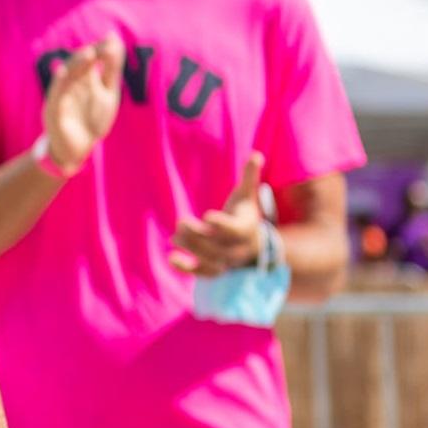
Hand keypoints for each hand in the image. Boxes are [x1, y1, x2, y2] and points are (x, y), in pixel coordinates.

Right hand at [40, 34, 124, 175]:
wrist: (77, 150)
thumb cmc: (92, 120)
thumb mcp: (108, 93)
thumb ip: (111, 69)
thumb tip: (114, 38)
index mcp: (84, 78)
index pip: (90, 58)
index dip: (101, 48)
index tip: (112, 38)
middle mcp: (70, 84)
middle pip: (78, 63)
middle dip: (90, 53)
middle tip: (104, 45)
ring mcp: (60, 97)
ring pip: (65, 76)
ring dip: (75, 64)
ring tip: (89, 53)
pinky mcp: (53, 111)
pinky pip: (54, 95)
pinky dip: (58, 83)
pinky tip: (62, 72)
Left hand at [170, 152, 263, 277]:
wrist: (252, 245)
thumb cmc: (245, 215)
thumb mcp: (247, 196)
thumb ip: (250, 177)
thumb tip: (256, 154)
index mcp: (246, 228)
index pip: (235, 230)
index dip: (222, 225)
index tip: (207, 216)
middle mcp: (237, 248)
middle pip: (219, 247)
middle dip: (199, 236)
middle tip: (181, 222)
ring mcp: (227, 261)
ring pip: (211, 260)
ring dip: (192, 249)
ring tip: (175, 237)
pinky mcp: (216, 269)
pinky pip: (203, 273)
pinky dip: (187, 269)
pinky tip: (171, 258)